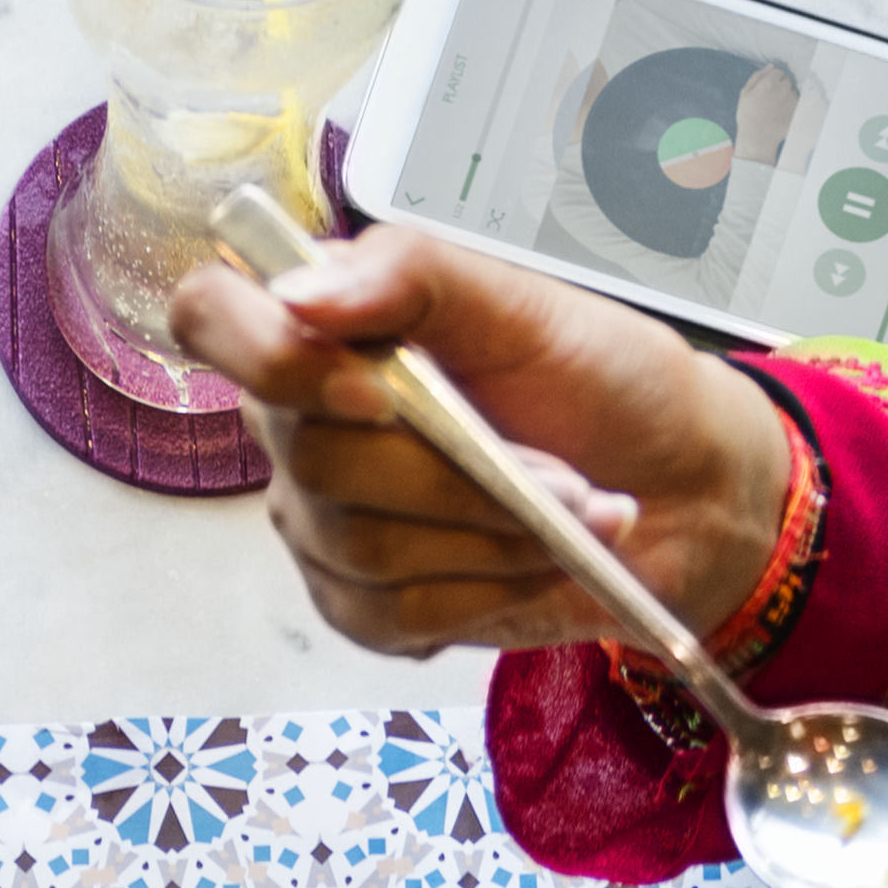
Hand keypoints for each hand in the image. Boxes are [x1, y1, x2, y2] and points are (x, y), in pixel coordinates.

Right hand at [165, 217, 786, 658]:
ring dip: (486, 534)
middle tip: (549, 466)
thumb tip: (304, 290)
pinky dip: (487, 589)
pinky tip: (536, 560)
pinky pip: (397, 615)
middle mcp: (302, 433)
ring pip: (364, 548)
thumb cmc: (599, 383)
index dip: (267, 357)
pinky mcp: (364, 611)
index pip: (213, 318)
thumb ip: (413, 273)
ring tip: (565, 512)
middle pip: (315, 465)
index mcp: (325, 333)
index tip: (375, 385)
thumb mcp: (523, 301)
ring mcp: (324, 531)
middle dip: (449, 473)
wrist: (675, 490)